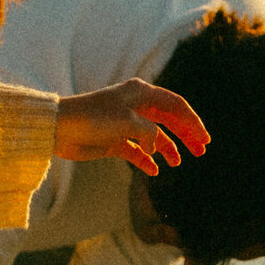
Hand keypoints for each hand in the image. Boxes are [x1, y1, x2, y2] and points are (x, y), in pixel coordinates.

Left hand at [54, 78, 208, 175]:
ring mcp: (126, 124)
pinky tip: (153, 171)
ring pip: (154, 136)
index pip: (175, 106)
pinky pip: (137, 151)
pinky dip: (146, 160)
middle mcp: (136, 106)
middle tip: (201, 150)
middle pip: (168, 120)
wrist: (61, 129)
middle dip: (185, 135)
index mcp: (141, 93)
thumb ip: (149, 132)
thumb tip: (157, 147)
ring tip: (177, 164)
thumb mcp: (127, 123)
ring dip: (168, 148)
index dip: (192, 122)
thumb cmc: (93, 118)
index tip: (204, 139)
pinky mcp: (115, 141)